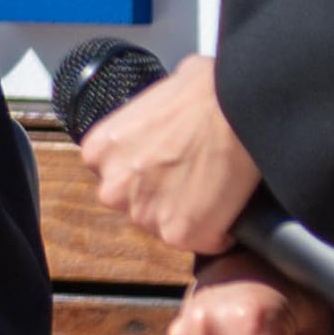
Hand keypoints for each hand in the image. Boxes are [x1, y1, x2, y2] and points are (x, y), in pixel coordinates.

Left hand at [79, 52, 265, 258]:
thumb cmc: (203, 92)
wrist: (235, 105)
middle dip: (164, 196)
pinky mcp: (179, 233)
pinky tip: (230, 204)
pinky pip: (204, 242)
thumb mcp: (151, 101)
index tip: (169, 168)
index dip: (148, 175)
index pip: (119, 179)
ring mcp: (143, 213)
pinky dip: (220, 231)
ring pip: (167, 226)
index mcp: (98, 152)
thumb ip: (143, 126)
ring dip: (190, 214)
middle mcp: (113, 187)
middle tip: (195, 177)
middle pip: (138, 205)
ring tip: (215, 187)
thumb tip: (160, 124)